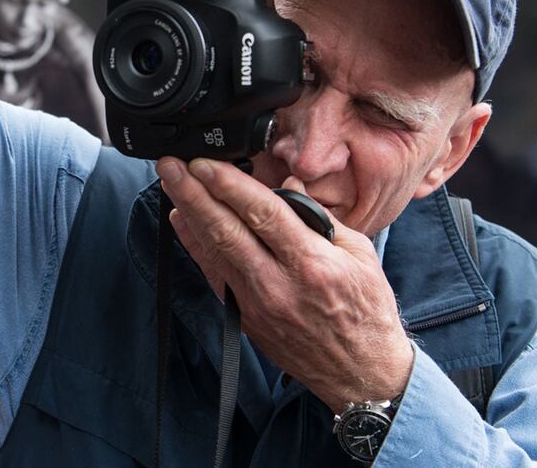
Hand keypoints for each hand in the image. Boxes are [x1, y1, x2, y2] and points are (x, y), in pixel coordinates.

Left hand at [155, 156, 413, 411]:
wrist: (359, 372)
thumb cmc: (366, 311)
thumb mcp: (360, 255)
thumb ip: (320, 217)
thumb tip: (287, 185)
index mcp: (313, 264)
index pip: (264, 215)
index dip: (230, 186)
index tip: (205, 163)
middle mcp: (279, 285)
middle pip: (227, 231)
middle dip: (195, 194)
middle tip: (171, 166)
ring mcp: (257, 304)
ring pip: (213, 251)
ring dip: (188, 214)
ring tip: (170, 183)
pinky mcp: (245, 317)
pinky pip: (214, 273)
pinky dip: (194, 244)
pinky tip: (181, 220)